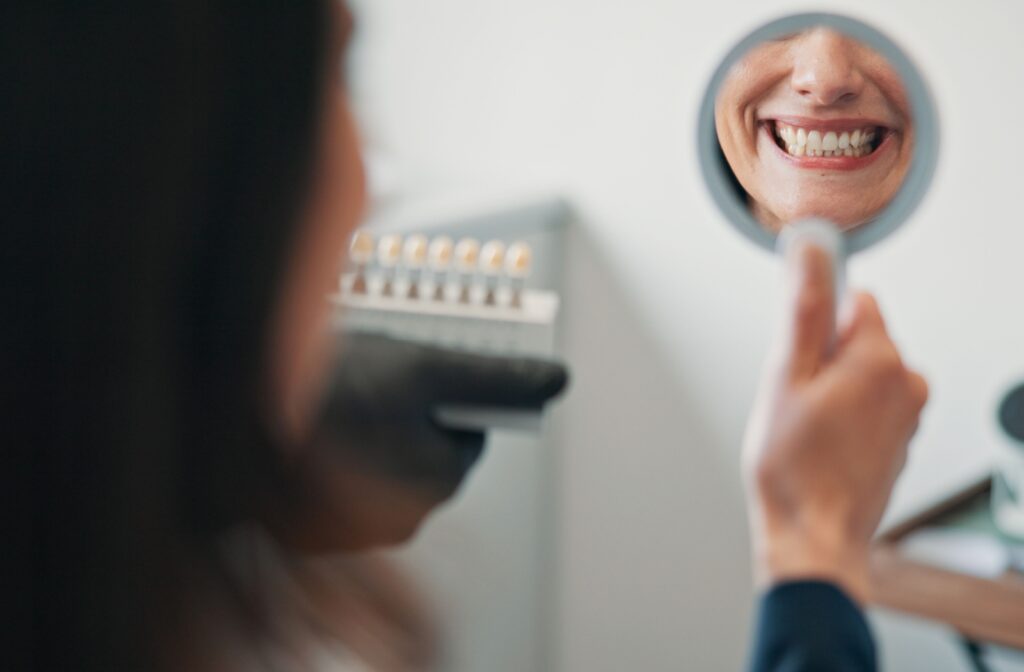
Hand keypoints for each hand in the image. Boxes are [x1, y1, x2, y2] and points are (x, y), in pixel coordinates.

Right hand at [278, 333, 567, 551]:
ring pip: (384, 461)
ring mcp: (354, 527)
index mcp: (437, 482)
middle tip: (374, 382)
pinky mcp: (314, 525)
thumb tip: (557, 380)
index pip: (467, 433)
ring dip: (372, 430)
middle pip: (426, 448)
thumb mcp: (423, 368)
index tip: (420, 376)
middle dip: (407, 413)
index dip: (445, 395)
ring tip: (338, 399)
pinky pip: (345, 480)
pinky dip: (338, 453)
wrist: (226, 422)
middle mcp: (402, 518)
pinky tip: (316, 426)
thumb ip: (494, 376)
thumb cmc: (326, 393)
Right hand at [742, 243, 927, 603]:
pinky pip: (868, 404)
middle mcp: (907, 383)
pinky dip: (843, 413)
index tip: (796, 349)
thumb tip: (811, 250)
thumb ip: (802, 307)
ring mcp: (908, 414)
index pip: (855, 299)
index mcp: (882, 359)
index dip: (816, 321)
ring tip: (804, 425)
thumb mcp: (785, 376)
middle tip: (792, 396)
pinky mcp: (900, 439)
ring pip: (860, 372)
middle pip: (857, 337)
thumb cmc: (794, 468)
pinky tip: (820, 443)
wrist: (814, 537)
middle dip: (821, 357)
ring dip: (830, 387)